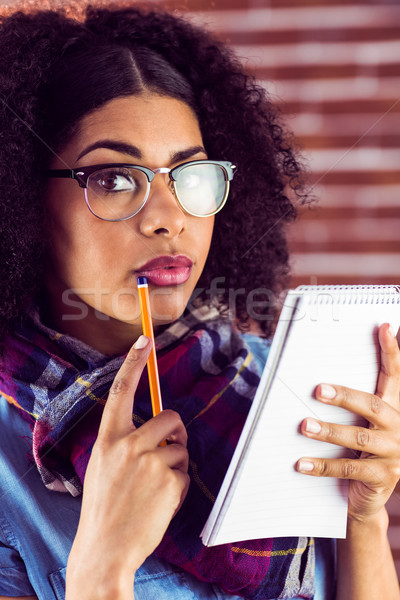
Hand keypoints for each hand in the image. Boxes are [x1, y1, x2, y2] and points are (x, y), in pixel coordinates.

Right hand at [66, 335, 189, 597]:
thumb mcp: (103, 466)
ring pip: (181, 446)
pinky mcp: (169, 481)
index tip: (145, 340)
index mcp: (107, 439)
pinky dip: (179, 486)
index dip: (133, 363)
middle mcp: (128, 445)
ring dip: (176, 463)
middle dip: (175, 431)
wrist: (105, 549)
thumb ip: (124, 442)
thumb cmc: (104, 507)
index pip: (120, 391)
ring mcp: (150, 462)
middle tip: (169, 448)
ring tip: (155, 488)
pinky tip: (161, 502)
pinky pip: (185, 472)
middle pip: (169, 417)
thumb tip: (159, 427)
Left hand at [297, 323, 399, 521]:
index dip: (391, 351)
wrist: (369, 497)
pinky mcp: (382, 477)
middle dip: (345, 396)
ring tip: (303, 426)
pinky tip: (301, 463)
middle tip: (318, 390)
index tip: (384, 327)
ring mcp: (393, 454)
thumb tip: (324, 375)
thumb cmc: (360, 452)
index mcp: (393, 409)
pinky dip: (321, 466)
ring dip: (328, 431)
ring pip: (358, 438)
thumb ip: (354, 402)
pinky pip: (348, 470)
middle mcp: (397, 428)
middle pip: (372, 406)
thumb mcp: (362, 424)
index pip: (393, 375)